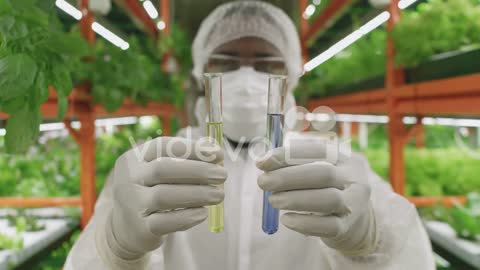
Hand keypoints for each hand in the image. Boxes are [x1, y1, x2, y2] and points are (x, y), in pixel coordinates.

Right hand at [98, 137, 225, 265]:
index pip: (162, 146)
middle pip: (163, 169)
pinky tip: (203, 213)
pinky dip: (188, 217)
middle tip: (222, 175)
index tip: (218, 153)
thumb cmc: (151, 191)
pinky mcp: (140, 229)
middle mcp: (129, 179)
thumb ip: (184, 160)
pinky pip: (166, 222)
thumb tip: (214, 150)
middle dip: (198, 171)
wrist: (126, 228)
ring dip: (198, 194)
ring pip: (165, 196)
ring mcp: (132, 204)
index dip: (192, 148)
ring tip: (219, 195)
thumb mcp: (159, 172)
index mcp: (134, 158)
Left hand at [256, 141, 377, 255]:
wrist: (354, 221)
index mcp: (346, 158)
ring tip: (273, 200)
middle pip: (324, 174)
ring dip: (295, 199)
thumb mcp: (316, 170)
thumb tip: (263, 162)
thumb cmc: (326, 188)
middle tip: (263, 182)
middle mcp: (354, 179)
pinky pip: (327, 226)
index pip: (319, 150)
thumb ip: (292, 164)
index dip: (289, 155)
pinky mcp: (347, 227)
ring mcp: (354, 204)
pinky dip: (304, 223)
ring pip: (329, 199)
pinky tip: (286, 220)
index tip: (263, 161)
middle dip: (289, 177)